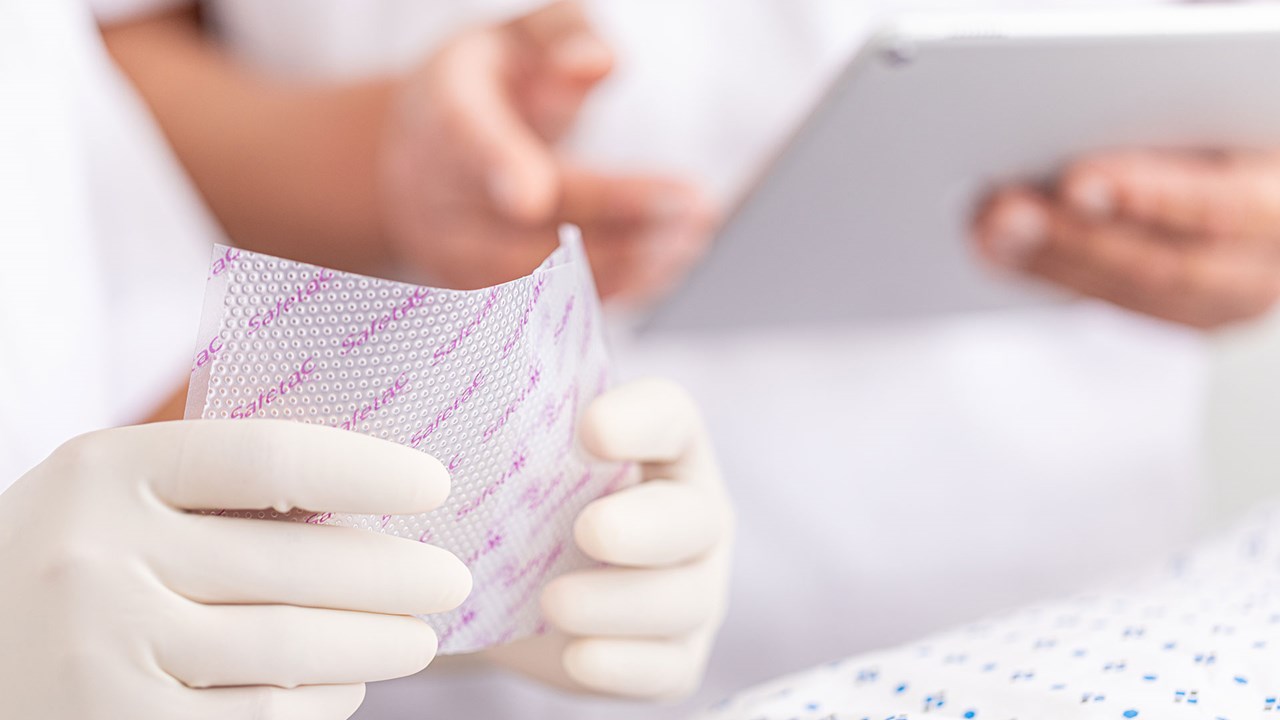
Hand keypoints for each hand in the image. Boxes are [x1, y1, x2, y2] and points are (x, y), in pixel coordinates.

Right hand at [0, 421, 470, 719]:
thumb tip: (366, 499)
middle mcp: (98, 559)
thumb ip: (213, 488)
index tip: (434, 487)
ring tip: (420, 639)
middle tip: (451, 580)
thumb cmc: (64, 565)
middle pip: (297, 566)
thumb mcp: (112, 498)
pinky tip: (348, 687)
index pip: (271, 459)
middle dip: (398, 577)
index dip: (369, 470)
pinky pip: (259, 719)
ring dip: (376, 646)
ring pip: (291, 651)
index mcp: (104, 472)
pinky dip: (322, 703)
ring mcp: (104, 656)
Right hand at [378, 1, 715, 301]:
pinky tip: (660, 273)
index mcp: (445, 111)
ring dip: (621, 263)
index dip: (497, 166)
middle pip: (525, 218)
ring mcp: (451, 247)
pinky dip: (605, 290)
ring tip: (689, 243)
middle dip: (615, 218)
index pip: (467, 140)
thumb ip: (561, 36)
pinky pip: (541, 304)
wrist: (411, 155)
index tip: (531, 195)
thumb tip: (600, 62)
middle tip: (693, 210)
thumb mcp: (516, 39)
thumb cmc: (485, 86)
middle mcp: (437, 189)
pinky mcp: (476, 289)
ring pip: (536, 273)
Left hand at [484, 379, 732, 698]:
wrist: (509, 596)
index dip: (640, 420)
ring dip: (620, 602)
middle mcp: (691, 514)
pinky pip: (667, 667)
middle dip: (645, 526)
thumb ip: (489, 425)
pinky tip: (578, 657)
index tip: (590, 428)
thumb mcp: (506, 458)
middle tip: (587, 530)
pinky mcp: (674, 656)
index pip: (671, 417)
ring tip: (554, 603)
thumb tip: (411, 395)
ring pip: (684, 599)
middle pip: (693, 517)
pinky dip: (624, 664)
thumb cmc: (514, 502)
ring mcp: (693, 588)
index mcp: (662, 446)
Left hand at [972, 150, 1279, 327]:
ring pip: (1133, 291)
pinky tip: (1004, 250)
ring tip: (988, 229)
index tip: (1075, 180)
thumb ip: (1168, 121)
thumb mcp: (1223, 119)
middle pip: (1166, 263)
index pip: (1224, 207)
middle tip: (1004, 212)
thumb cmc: (1241, 129)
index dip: (1147, 197)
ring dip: (1047, 258)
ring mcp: (1230, 295)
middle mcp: (1268, 260)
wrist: (1275, 186)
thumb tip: (1082, 137)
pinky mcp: (1189, 312)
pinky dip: (1051, 271)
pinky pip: (1116, 301)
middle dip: (1074, 237)